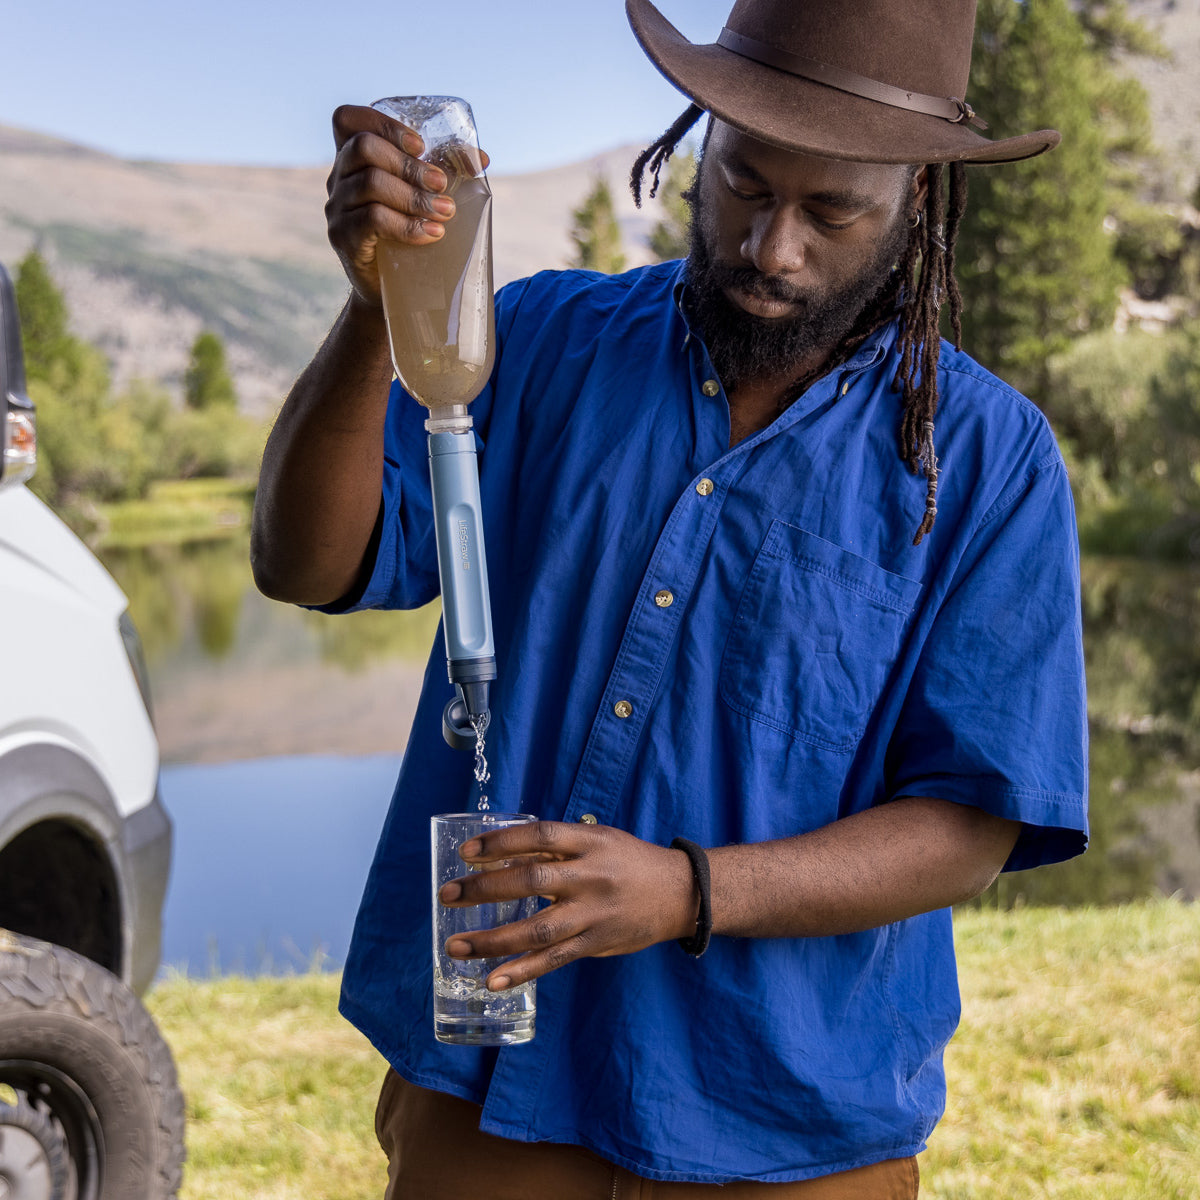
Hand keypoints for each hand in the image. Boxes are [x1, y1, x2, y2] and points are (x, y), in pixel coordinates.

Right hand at [323, 104, 489, 306]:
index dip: (382, 123)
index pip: (348, 120)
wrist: (388, 288)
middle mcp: (339, 178)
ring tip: (445, 211)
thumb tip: (481, 158)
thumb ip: (442, 171)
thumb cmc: (406, 234)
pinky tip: (431, 233)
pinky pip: (373, 219)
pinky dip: (407, 225)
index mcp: (354, 159)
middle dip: (410, 164)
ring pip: (371, 183)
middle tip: (442, 184)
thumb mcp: (420, 196)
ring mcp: (337, 208)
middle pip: (364, 147)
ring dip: (415, 196)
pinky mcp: (343, 238)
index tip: (419, 145)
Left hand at [438, 821, 697, 990]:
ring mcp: (594, 914)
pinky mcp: (596, 944)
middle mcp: (591, 876)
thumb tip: (502, 852)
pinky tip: (493, 980)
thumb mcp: (598, 840)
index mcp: (590, 842)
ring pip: (537, 930)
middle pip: (531, 881)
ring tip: (455, 945)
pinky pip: (554, 961)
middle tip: (447, 895)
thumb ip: (556, 847)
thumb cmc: (629, 862)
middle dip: (484, 889)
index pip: (540, 837)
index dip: (502, 842)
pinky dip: (521, 972)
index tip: (467, 852)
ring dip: (491, 940)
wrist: (680, 894)